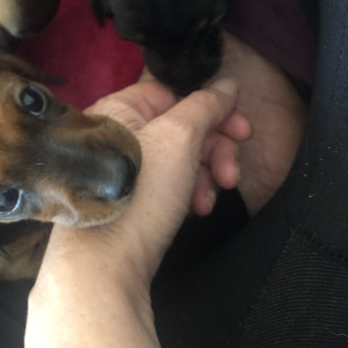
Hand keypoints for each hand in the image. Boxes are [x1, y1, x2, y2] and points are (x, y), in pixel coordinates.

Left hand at [25, 77, 249, 347]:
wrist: (105, 262)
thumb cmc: (139, 192)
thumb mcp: (179, 138)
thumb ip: (206, 107)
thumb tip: (227, 85)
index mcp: (120, 110)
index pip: (174, 95)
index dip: (212, 111)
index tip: (242, 131)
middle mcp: (117, 135)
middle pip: (180, 128)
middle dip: (214, 150)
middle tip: (233, 173)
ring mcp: (122, 169)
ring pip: (177, 159)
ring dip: (204, 175)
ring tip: (210, 198)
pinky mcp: (128, 198)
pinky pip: (165, 185)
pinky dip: (186, 193)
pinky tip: (196, 209)